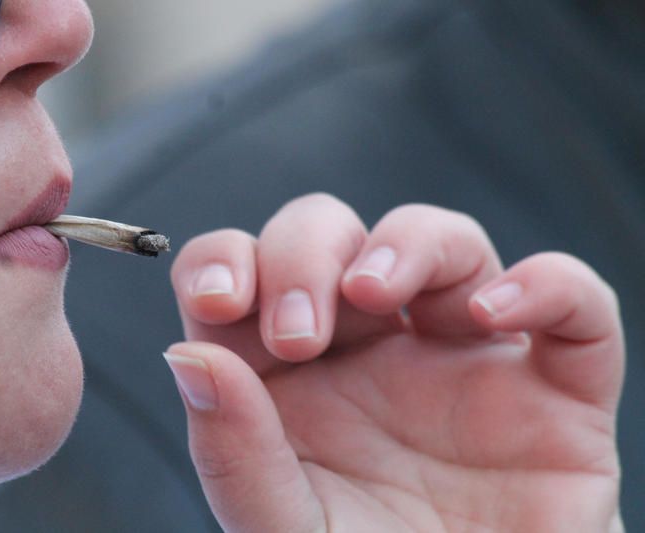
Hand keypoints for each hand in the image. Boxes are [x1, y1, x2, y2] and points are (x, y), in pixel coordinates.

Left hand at [166, 195, 623, 532]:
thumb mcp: (281, 527)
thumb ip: (234, 451)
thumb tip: (189, 355)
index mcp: (296, 377)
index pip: (246, 274)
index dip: (224, 262)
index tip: (218, 301)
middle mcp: (374, 352)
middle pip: (333, 237)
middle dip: (305, 255)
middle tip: (297, 335)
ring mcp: (465, 361)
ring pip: (442, 243)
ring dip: (406, 242)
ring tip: (376, 289)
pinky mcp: (556, 390)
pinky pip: (574, 304)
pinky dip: (546, 285)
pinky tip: (495, 313)